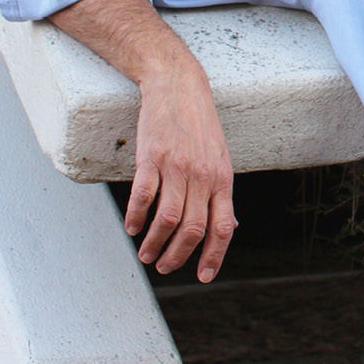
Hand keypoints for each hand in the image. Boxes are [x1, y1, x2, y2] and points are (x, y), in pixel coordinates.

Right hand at [127, 58, 236, 281]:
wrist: (179, 87)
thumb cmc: (201, 126)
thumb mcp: (221, 158)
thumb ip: (221, 193)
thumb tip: (230, 225)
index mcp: (223, 179)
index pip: (223, 226)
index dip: (214, 255)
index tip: (203, 276)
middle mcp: (203, 175)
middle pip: (193, 229)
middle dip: (178, 255)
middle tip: (165, 267)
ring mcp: (177, 166)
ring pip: (167, 219)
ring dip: (155, 243)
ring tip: (146, 255)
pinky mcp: (152, 157)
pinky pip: (143, 196)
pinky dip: (137, 218)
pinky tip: (133, 228)